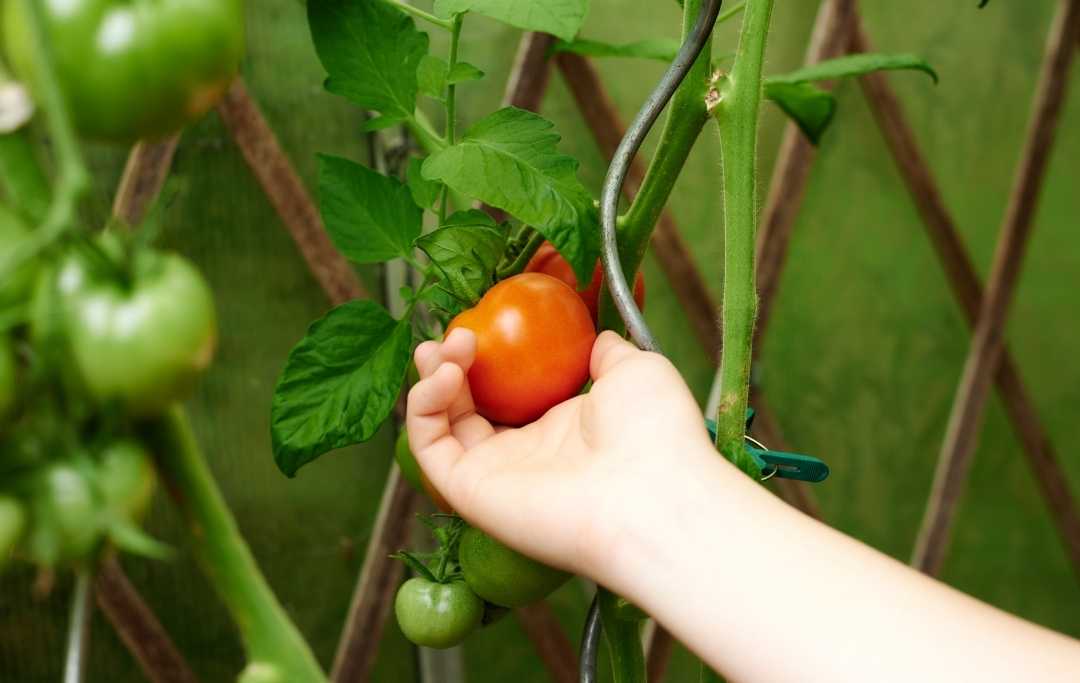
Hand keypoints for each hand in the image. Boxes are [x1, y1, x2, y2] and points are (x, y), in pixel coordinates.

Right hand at [406, 328, 717, 579]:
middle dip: (450, 363)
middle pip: (466, 406)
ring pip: (440, 426)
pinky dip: (422, 407)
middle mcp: (524, 455)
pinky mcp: (470, 491)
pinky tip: (446, 375)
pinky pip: (428, 448)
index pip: (507, 391)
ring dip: (431, 378)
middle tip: (459, 333)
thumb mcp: (635, 370)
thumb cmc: (655, 432)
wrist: (653, 492)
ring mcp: (495, 474)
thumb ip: (608, 352)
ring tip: (445, 348)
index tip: (487, 323)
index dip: (488, 357)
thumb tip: (600, 337)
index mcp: (561, 429)